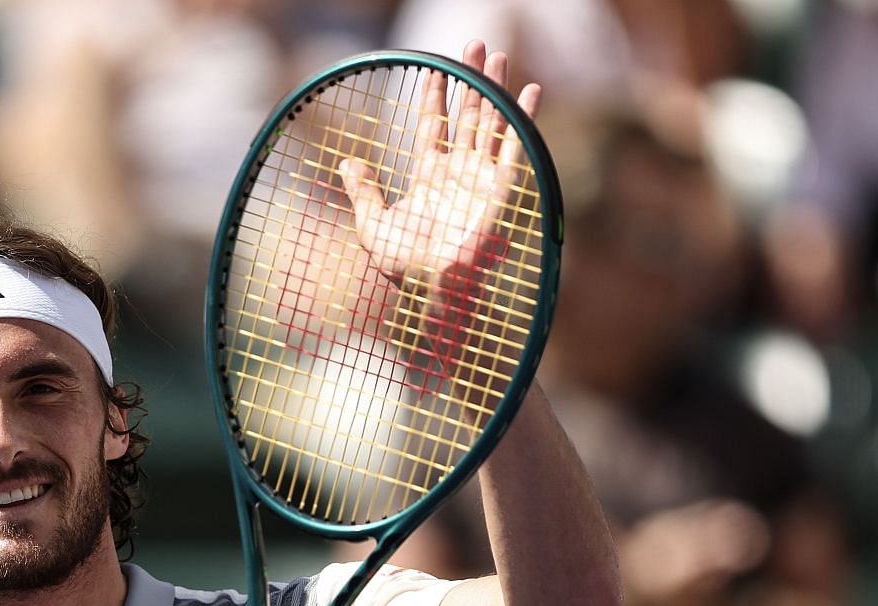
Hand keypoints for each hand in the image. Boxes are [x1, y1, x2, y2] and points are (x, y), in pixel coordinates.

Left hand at [337, 41, 542, 285]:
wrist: (434, 289)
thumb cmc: (405, 267)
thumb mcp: (373, 226)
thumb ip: (363, 191)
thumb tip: (346, 161)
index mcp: (430, 175)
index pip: (434, 124)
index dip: (434, 95)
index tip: (433, 68)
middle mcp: (459, 171)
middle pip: (467, 114)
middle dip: (470, 79)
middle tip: (474, 44)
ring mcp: (481, 177)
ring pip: (491, 122)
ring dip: (495, 89)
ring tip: (496, 55)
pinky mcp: (502, 188)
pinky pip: (516, 147)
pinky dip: (524, 119)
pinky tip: (531, 91)